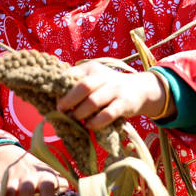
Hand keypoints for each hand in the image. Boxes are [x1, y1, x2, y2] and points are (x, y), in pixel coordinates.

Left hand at [57, 62, 173, 130]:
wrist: (140, 89)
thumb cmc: (108, 87)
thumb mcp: (94, 79)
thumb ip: (77, 85)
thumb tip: (55, 102)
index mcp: (92, 68)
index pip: (72, 75)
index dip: (61, 89)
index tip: (56, 101)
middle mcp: (103, 76)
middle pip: (83, 86)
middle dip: (68, 100)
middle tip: (61, 111)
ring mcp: (115, 89)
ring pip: (94, 101)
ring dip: (80, 113)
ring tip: (74, 120)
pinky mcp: (124, 103)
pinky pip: (108, 114)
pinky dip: (96, 122)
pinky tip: (89, 126)